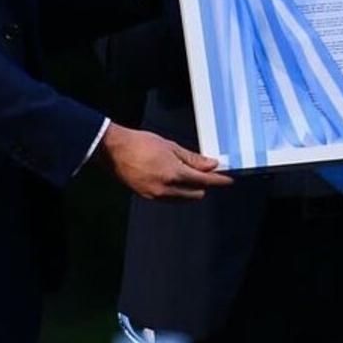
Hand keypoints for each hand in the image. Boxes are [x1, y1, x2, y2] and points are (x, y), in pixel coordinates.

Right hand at [97, 122, 231, 199]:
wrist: (113, 150)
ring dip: (190, 190)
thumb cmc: (140, 143)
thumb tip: (211, 165)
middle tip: (207, 172)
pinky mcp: (147, 196)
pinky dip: (177, 192)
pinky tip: (175, 179)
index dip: (218, 180)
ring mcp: (156, 195)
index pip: (204, 181)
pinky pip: (170, 199)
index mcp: (174, 174)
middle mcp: (166, 189)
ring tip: (190, 174)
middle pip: (196, 194)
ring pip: (183, 199)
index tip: (228, 180)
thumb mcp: (170, 146)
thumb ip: (192, 158)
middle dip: (204, 185)